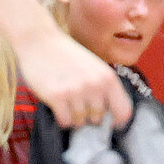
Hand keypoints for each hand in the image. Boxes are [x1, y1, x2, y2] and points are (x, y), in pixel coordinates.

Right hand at [13, 27, 132, 129]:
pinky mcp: (56, 96)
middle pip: (98, 119)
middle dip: (89, 116)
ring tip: (67, 101)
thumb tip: (110, 117)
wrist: (40, 41)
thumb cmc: (68, 57)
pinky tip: (58, 105)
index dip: (116, 121)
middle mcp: (95, 86)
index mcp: (108, 79)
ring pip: (80, 121)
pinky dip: (62, 118)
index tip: (107, 122)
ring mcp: (76, 91)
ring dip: (73, 116)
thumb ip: (105, 89)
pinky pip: (65, 121)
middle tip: (78, 103)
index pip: (124, 112)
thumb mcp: (95, 68)